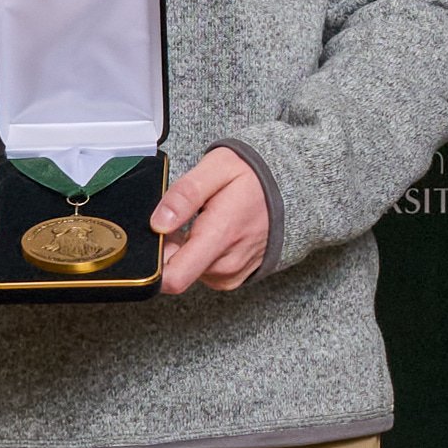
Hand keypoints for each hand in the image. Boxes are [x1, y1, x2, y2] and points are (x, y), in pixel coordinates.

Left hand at [152, 148, 270, 291]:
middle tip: (186, 217)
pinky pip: (204, 272)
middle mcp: (227, 263)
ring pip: (189, 271)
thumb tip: (157, 223)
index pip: (173, 278)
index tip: (156, 237)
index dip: (153, 261)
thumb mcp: (217, 168)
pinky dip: (201, 254)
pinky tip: (214, 232)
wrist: (293, 189)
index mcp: (220, 236)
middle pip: (176, 271)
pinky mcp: (235, 277)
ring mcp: (232, 273)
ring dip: (186, 248)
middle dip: (170, 245)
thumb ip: (185, 195)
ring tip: (205, 221)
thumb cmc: (255, 177)